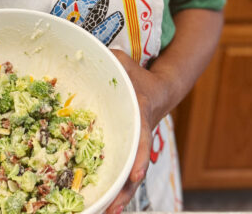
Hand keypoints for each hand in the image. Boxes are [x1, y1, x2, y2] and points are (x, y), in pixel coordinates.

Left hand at [105, 50, 168, 213]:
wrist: (159, 90)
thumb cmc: (138, 75)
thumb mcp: (125, 61)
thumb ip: (112, 58)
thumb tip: (91, 53)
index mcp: (141, 113)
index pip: (142, 136)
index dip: (138, 156)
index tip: (135, 174)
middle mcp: (139, 134)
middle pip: (135, 167)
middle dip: (125, 190)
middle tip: (113, 210)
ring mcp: (134, 145)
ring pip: (128, 176)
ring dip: (119, 195)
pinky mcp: (126, 149)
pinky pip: (119, 169)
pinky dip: (113, 186)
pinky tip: (99, 203)